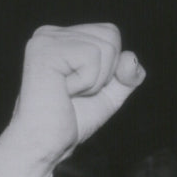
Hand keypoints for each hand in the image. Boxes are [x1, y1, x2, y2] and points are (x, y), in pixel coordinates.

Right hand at [0, 23, 145, 176]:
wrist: (46, 143)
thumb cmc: (72, 120)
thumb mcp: (110, 94)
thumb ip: (128, 75)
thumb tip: (131, 57)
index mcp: (64, 38)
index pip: (111, 33)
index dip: (111, 67)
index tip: (85, 87)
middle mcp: (51, 33)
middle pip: (111, 35)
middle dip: (105, 72)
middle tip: (76, 91)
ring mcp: (45, 39)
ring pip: (105, 46)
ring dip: (95, 80)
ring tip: (68, 92)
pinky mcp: (44, 50)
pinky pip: (91, 56)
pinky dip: (87, 82)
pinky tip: (63, 91)